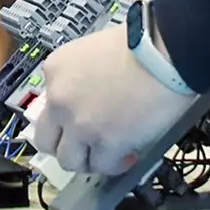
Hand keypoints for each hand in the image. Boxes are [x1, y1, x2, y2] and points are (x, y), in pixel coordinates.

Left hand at [29, 25, 193, 176]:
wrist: (163, 53)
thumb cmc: (141, 43)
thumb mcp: (95, 50)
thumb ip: (83, 76)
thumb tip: (92, 97)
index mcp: (56, 70)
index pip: (48, 104)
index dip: (66, 115)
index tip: (82, 118)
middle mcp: (60, 99)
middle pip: (46, 139)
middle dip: (65, 144)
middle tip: (84, 144)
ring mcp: (79, 124)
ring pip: (69, 160)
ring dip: (87, 160)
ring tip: (106, 154)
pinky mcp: (105, 144)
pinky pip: (102, 166)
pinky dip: (114, 165)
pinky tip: (127, 156)